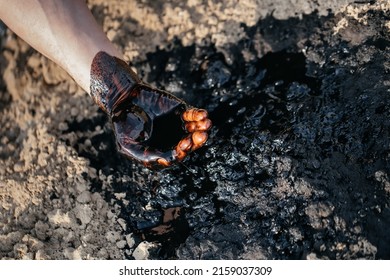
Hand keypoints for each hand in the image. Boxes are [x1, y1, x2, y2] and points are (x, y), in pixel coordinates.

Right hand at [90, 51, 211, 167]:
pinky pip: (194, 115)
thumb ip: (146, 155)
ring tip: (206, 124)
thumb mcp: (129, 145)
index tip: (184, 146)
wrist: (123, 101)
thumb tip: (167, 160)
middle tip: (201, 136)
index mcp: (162, 152)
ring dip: (202, 128)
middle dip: (197, 141)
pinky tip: (203, 115)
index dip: (182, 152)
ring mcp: (178, 127)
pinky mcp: (181, 112)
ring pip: (195, 130)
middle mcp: (173, 142)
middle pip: (190, 144)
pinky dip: (199, 115)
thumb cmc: (125, 126)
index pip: (176, 156)